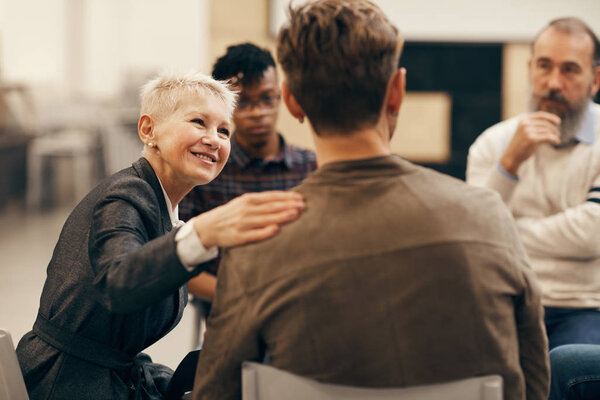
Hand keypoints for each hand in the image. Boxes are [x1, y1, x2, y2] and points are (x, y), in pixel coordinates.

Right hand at [191, 191, 305, 248]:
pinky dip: (265, 232)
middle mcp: (246, 210)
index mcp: (248, 200)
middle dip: (288, 206)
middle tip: (304, 206)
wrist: (207, 228)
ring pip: (265, 219)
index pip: (271, 197)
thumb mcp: (244, 203)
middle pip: (271, 207)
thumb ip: (263, 202)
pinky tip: (276, 229)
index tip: (302, 198)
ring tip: (296, 214)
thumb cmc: (232, 215)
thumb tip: (288, 200)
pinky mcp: (238, 237)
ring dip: (281, 216)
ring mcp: (242, 223)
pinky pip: (254, 235)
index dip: (287, 197)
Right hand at [500, 111, 560, 175]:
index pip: (541, 115)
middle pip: (546, 123)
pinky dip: (554, 139)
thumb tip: (552, 122)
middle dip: (554, 129)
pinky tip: (556, 142)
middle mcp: (525, 124)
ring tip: (556, 139)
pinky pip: (548, 137)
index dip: (551, 117)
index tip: (558, 122)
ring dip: (555, 135)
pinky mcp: (532, 139)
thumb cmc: (520, 145)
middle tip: (557, 135)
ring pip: (548, 130)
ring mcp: (528, 131)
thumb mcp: (524, 131)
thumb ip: (534, 125)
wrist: (511, 156)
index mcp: (523, 120)